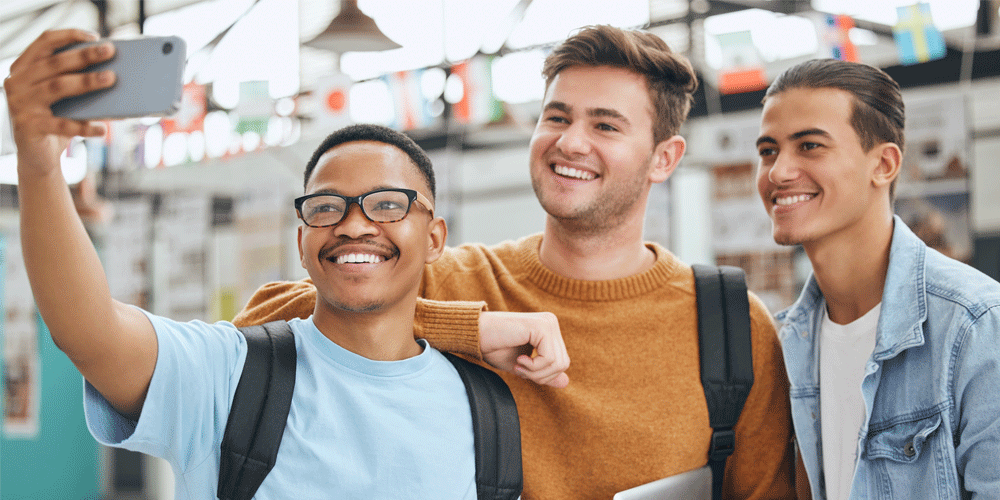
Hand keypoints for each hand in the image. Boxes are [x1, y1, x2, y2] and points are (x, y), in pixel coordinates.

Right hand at [5, 29, 115, 173]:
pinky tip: (103, 129)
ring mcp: (19, 104)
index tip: (95, 36)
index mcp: (23, 68)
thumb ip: (76, 82)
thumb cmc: (55, 120)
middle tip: (110, 51)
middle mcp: (16, 82)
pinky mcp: (27, 127)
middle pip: (54, 63)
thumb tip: (113, 73)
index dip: (69, 36)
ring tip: (111, 79)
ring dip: (86, 82)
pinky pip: (60, 124)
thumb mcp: (64, 99)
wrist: (36, 157)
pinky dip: (84, 126)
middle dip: (84, 55)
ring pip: (57, 88)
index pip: (44, 42)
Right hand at [479, 311, 569, 387]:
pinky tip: (519, 359)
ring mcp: (548, 323)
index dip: (543, 375)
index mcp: (548, 330)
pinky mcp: (542, 326)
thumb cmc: (494, 348)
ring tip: (518, 365)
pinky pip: (549, 359)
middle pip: (563, 364)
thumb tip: (566, 382)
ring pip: (558, 363)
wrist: (475, 334)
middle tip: (518, 369)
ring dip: (535, 372)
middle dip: (540, 376)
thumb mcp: (524, 366)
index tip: (521, 370)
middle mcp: (551, 323)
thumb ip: (544, 372)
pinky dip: (533, 367)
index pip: (562, 362)